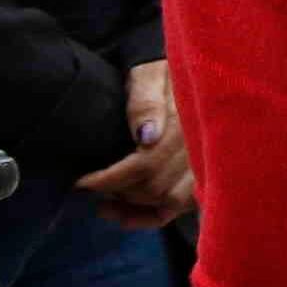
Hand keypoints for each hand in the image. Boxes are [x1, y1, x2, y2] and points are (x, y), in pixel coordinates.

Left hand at [74, 60, 193, 229]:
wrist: (186, 69)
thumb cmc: (159, 71)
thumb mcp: (148, 74)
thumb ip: (146, 101)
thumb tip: (147, 136)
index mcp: (186, 124)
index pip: (147, 165)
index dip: (110, 179)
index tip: (82, 182)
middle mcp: (200, 148)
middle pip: (156, 188)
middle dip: (118, 191)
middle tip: (92, 186)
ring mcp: (204, 164)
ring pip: (168, 202)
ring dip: (133, 206)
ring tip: (106, 201)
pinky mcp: (202, 176)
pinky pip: (179, 207)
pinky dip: (151, 217)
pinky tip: (124, 214)